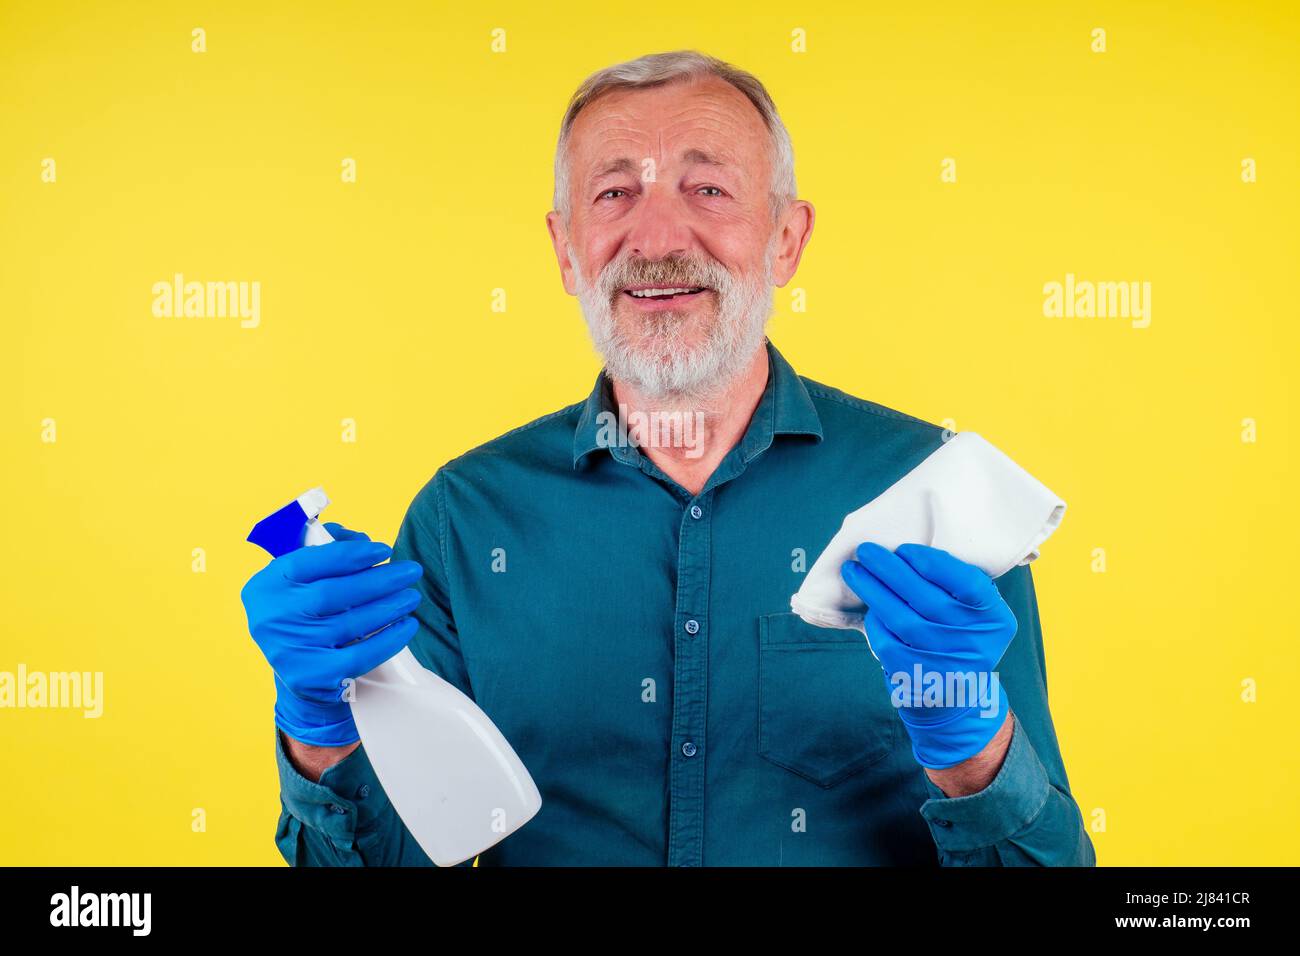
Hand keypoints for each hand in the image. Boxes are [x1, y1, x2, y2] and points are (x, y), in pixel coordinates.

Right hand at [240, 522, 423, 746]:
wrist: (301, 675)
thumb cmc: (308, 616)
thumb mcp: (304, 582)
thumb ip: (327, 551)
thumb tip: (361, 540)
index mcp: (266, 585)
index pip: (307, 562)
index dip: (349, 554)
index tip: (383, 550)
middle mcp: (271, 618)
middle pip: (332, 593)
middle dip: (379, 580)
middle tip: (411, 571)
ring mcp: (290, 650)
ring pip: (350, 623)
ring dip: (389, 607)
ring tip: (412, 596)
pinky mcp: (311, 677)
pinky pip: (359, 655)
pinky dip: (389, 639)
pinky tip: (407, 625)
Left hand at [840, 542, 1015, 769]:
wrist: (955, 699)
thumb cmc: (960, 639)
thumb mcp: (979, 616)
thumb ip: (959, 587)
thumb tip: (911, 551)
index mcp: (993, 618)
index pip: (967, 583)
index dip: (933, 562)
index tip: (905, 549)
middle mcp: (971, 640)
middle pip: (926, 597)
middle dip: (890, 568)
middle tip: (866, 550)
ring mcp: (941, 660)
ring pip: (900, 616)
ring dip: (872, 589)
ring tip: (853, 570)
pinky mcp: (913, 674)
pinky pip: (886, 639)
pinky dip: (874, 619)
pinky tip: (867, 605)